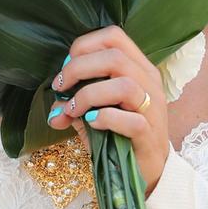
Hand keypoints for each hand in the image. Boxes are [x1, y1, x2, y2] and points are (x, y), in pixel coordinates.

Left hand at [50, 25, 171, 192]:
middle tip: (60, 87)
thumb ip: (75, 104)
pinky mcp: (150, 134)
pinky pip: (132, 120)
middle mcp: (149, 82)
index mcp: (138, 68)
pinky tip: (91, 123)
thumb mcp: (94, 114)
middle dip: (78, 68)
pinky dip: (105, 118)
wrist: (146, 171)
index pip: (114, 37)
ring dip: (88, 95)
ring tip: (72, 110)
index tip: (65, 68)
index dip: (84, 46)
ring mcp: (153, 108)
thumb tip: (54, 105)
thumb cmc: (119, 135)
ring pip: (124, 85)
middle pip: (115, 57)